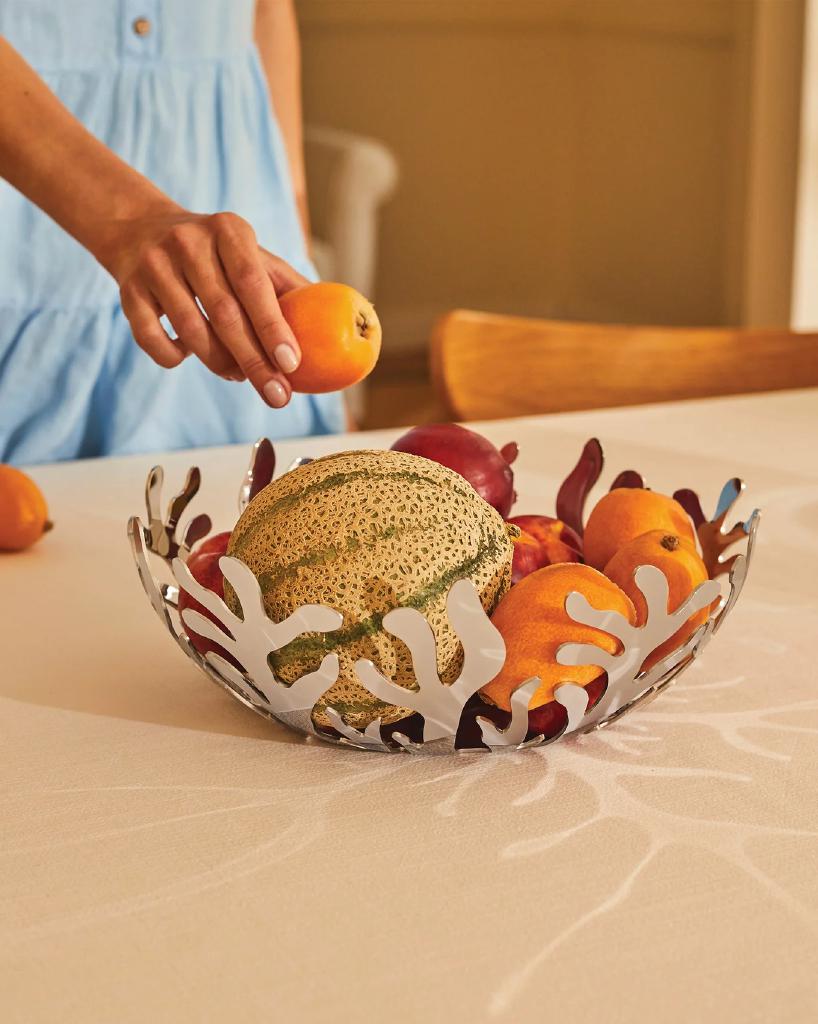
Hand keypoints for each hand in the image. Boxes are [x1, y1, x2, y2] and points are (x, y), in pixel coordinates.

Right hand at [109, 207, 307, 406]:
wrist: (141, 229)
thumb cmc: (215, 253)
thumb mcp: (250, 254)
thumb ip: (286, 286)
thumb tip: (334, 327)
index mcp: (228, 231)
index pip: (253, 282)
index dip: (273, 326)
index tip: (292, 364)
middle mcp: (188, 242)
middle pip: (225, 314)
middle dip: (254, 362)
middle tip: (277, 396)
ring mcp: (154, 265)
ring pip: (191, 331)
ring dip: (219, 364)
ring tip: (239, 376)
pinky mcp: (127, 290)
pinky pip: (153, 340)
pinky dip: (175, 358)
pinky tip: (189, 357)